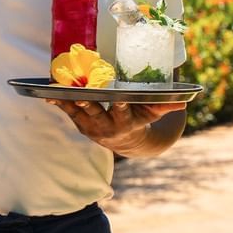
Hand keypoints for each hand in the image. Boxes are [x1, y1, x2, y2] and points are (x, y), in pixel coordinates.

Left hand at [51, 97, 185, 154]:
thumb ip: (165, 106)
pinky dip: (59, 103)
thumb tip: (185, 100)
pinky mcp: (80, 124)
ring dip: (67, 101)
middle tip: (80, 93)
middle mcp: (106, 127)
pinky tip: (48, 93)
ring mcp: (91, 127)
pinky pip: (68, 112)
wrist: (126, 142)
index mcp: (125, 123)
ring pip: (78, 112)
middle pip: (95, 113)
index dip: (119, 105)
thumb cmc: (141, 120)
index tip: (118, 97)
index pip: (122, 113)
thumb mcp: (152, 115)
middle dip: (87, 103)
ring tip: (55, 89)